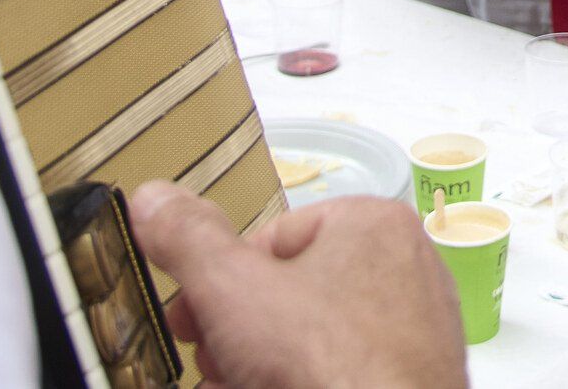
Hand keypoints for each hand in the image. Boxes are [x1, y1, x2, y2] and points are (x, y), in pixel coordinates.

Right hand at [130, 180, 464, 388]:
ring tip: (233, 387)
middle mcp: (405, 268)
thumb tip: (154, 198)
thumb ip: (189, 241)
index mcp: (373, 224)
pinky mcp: (409, 379)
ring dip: (257, 367)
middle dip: (236, 333)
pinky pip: (340, 371)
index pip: (272, 238)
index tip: (189, 319)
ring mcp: (413, 330)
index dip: (220, 282)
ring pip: (312, 340)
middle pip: (290, 293)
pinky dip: (298, 382)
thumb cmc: (324, 359)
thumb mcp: (234, 290)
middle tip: (211, 363)